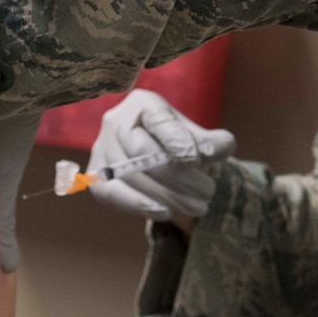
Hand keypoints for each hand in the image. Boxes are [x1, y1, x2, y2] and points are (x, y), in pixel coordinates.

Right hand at [86, 89, 234, 222]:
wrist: (155, 155)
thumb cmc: (178, 144)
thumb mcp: (197, 137)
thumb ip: (212, 141)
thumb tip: (220, 146)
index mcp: (143, 104)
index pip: (157, 119)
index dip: (175, 139)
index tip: (196, 159)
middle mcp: (116, 121)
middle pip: (142, 150)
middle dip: (177, 176)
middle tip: (207, 192)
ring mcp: (102, 147)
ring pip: (129, 175)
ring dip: (165, 195)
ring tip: (196, 206)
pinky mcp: (97, 174)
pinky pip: (110, 193)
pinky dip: (137, 205)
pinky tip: (164, 213)